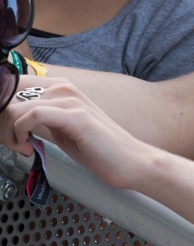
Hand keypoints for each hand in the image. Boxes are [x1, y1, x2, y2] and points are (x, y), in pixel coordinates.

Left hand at [3, 78, 155, 188]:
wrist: (128, 160)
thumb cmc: (97, 148)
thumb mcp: (60, 128)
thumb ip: (39, 119)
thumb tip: (9, 120)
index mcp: (61, 88)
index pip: (13, 85)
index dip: (2, 108)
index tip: (6, 132)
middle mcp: (65, 88)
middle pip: (9, 93)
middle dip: (1, 121)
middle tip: (11, 141)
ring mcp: (71, 100)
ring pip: (14, 106)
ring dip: (7, 132)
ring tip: (20, 146)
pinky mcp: (75, 116)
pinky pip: (31, 116)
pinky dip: (20, 134)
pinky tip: (27, 147)